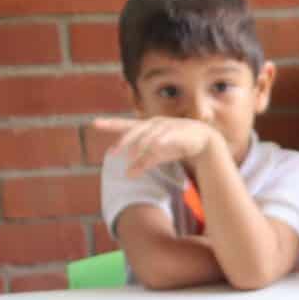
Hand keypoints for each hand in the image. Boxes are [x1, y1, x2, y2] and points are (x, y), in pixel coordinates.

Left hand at [93, 117, 221, 174]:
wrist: (204, 141)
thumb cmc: (178, 145)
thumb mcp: (158, 155)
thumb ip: (143, 163)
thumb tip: (127, 175)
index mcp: (147, 127)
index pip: (126, 125)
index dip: (110, 124)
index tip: (93, 124)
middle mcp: (154, 124)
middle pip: (135, 132)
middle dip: (124, 142)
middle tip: (113, 153)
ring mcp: (166, 126)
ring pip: (149, 137)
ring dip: (140, 147)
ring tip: (132, 158)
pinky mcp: (178, 132)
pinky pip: (166, 138)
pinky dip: (159, 142)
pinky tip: (154, 147)